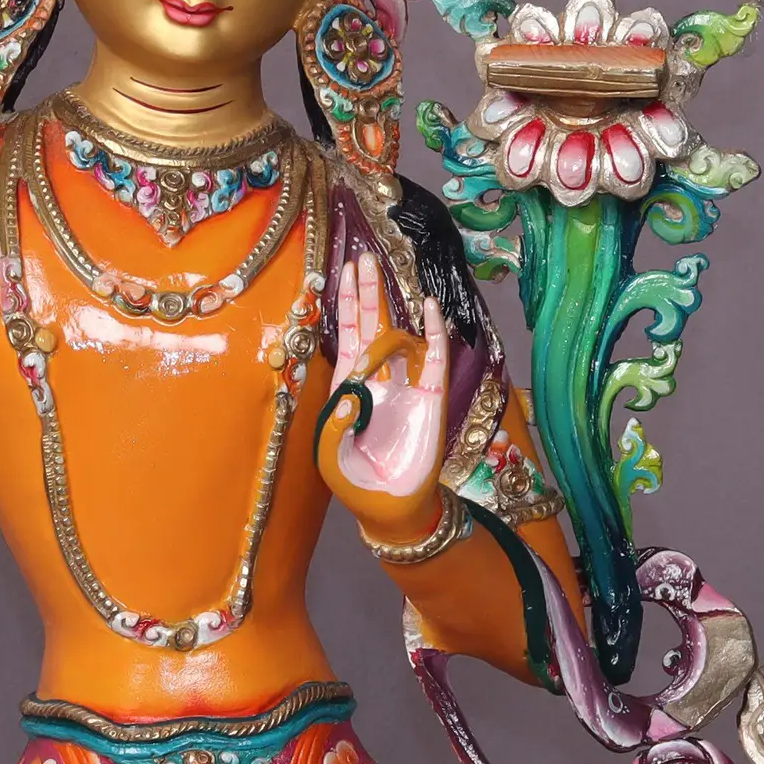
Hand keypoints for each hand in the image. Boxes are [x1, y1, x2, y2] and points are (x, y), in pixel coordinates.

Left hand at [317, 252, 449, 541]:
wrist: (390, 506)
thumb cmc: (354, 480)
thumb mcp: (328, 454)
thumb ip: (333, 423)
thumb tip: (354, 390)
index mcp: (348, 384)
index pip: (347, 332)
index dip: (347, 302)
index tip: (345, 271)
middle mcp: (378, 377)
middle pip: (373, 322)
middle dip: (368, 291)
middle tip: (364, 258)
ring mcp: (406, 384)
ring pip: (401, 338)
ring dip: (388, 324)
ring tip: (379, 314)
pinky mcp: (432, 397)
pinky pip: (436, 357)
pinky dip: (435, 332)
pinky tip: (431, 310)